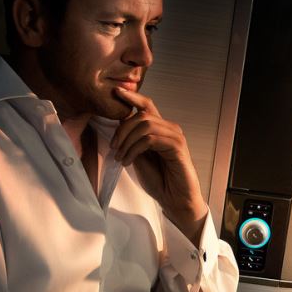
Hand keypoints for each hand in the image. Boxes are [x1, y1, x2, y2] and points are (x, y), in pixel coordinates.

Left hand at [110, 86, 207, 241]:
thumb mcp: (139, 156)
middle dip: (122, 130)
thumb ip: (133, 140)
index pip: (147, 105)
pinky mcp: (177, 147)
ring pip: (145, 125)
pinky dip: (134, 149)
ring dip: (127, 141)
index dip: (132, 97)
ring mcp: (175, 137)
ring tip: (120, 157)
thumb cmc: (160, 180)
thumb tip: (118, 125)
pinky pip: (150, 139)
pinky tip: (128, 161)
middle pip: (142, 115)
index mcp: (161, 129)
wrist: (175, 200)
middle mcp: (170, 129)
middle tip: (114, 148)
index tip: (116, 91)